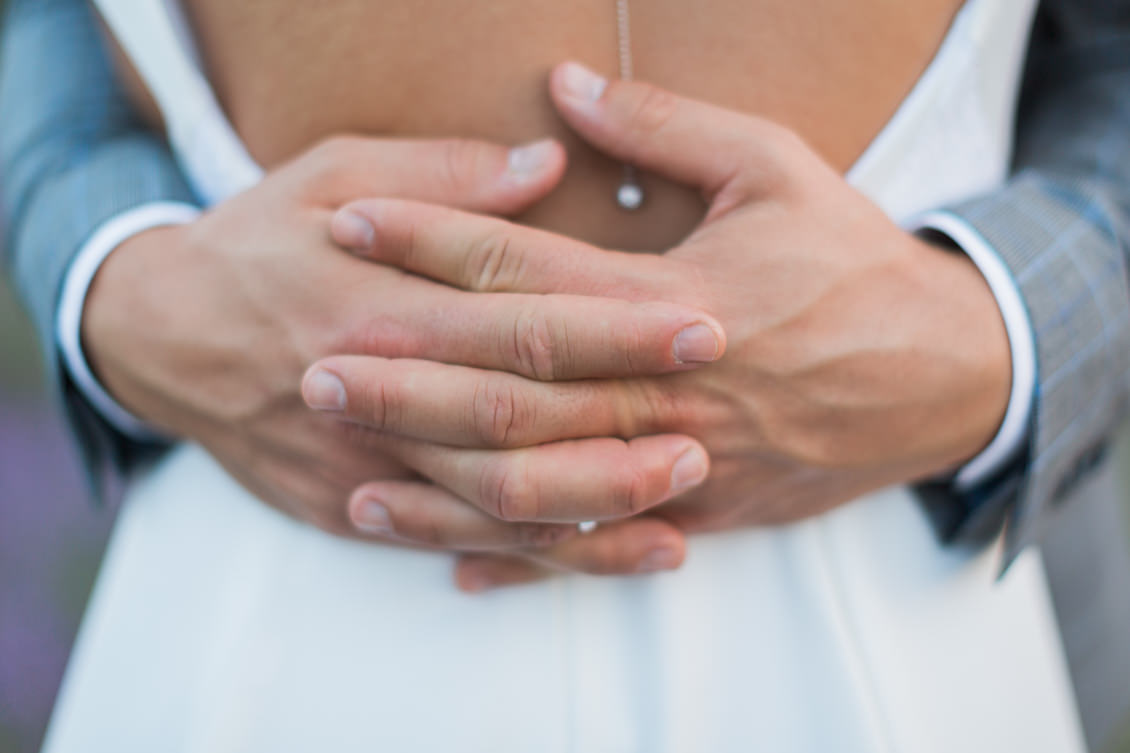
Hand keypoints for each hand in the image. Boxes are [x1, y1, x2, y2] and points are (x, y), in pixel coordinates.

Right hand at [83, 134, 719, 559]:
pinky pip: (458, 543)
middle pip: (515, 424)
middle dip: (619, 428)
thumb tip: (547, 163)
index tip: (698, 324)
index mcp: (379, 300)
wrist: (161, 334)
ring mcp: (363, 462)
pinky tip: (611, 550)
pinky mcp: (353, 507)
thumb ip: (443, 176)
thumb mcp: (329, 175)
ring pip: (494, 504)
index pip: (519, 320)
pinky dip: (538, 557)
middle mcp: (375, 392)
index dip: (615, 328)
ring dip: (593, 507)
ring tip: (679, 495)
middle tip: (711, 425)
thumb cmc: (257, 244)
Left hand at [323, 62, 1011, 586]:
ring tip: (353, 466)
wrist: (943, 374)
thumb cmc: (853, 264)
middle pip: (509, 386)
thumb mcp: (773, 169)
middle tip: (313, 365)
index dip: (432, 240)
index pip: (526, 266)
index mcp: (673, 296)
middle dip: (405, 377)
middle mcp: (665, 388)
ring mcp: (682, 463)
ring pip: (541, 479)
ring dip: (441, 476)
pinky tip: (452, 559)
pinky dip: (525, 556)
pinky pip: (598, 544)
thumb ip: (663, 127)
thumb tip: (564, 85)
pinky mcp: (701, 512)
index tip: (352, 224)